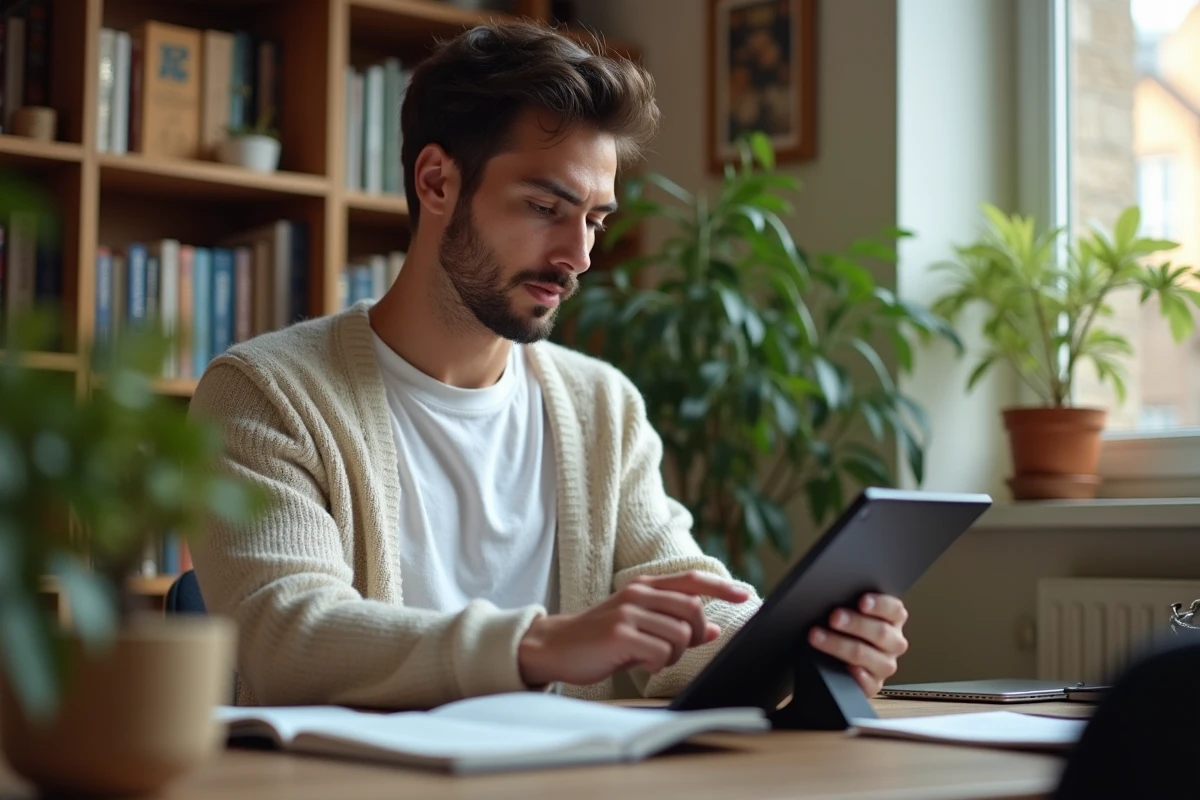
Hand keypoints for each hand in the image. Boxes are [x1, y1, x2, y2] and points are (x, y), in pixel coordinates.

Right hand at [518, 571, 750, 687]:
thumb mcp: (638, 626)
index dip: (721, 587)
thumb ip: (674, 625)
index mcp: (644, 587)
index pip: (691, 580)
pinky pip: (661, 652)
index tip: (745, 595)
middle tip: (678, 649)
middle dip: (695, 635)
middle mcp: (638, 594)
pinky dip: (657, 664)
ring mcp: (628, 613)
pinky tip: (640, 664)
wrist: (556, 646)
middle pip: (693, 609)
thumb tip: (712, 630)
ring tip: (652, 658)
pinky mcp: (620, 634)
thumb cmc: (600, 638)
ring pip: (680, 634)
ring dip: (673, 654)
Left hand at [808, 593, 908, 696]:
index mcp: (892, 619)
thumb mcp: (848, 611)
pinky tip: (846, 668)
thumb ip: (849, 602)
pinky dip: (858, 676)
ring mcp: (885, 665)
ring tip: (818, 637)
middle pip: (880, 632)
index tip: (862, 601)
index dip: (879, 605)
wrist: (831, 658)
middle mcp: (893, 642)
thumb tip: (833, 593)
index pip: (894, 610)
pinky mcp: (873, 685)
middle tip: (833, 617)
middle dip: (855, 624)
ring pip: (868, 656)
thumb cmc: (841, 628)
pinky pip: (869, 683)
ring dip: (841, 646)